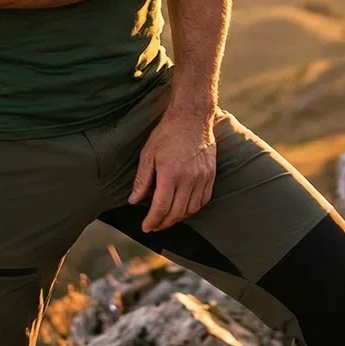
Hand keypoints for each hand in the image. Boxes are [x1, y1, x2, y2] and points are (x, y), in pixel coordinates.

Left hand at [129, 105, 217, 232]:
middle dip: (164, 223)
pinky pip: (204, 200)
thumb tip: (133, 201)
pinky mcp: (211, 175)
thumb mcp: (148, 154)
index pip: (161, 207)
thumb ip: (142, 180)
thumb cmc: (167, 134)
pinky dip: (193, 209)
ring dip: (178, 218)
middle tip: (154, 226)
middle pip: (177, 212)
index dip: (152, 221)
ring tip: (167, 219)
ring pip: (191, 209)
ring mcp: (202, 177)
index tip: (146, 227)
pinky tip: (184, 209)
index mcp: (170, 174)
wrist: (192, 117)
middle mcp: (189, 178)